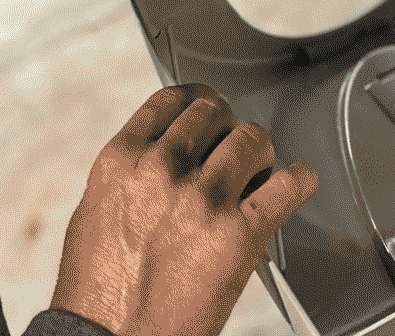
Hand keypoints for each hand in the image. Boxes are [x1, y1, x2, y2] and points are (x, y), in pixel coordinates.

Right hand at [51, 84, 316, 335]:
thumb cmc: (99, 293)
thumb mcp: (95, 213)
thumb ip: (132, 173)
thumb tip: (164, 150)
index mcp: (121, 162)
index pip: (173, 100)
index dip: (197, 103)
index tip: (208, 110)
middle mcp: (161, 172)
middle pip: (215, 112)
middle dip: (226, 128)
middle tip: (231, 151)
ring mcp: (202, 200)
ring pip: (251, 138)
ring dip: (257, 154)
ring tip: (256, 174)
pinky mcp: (239, 234)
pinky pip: (289, 183)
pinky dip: (299, 180)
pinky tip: (296, 184)